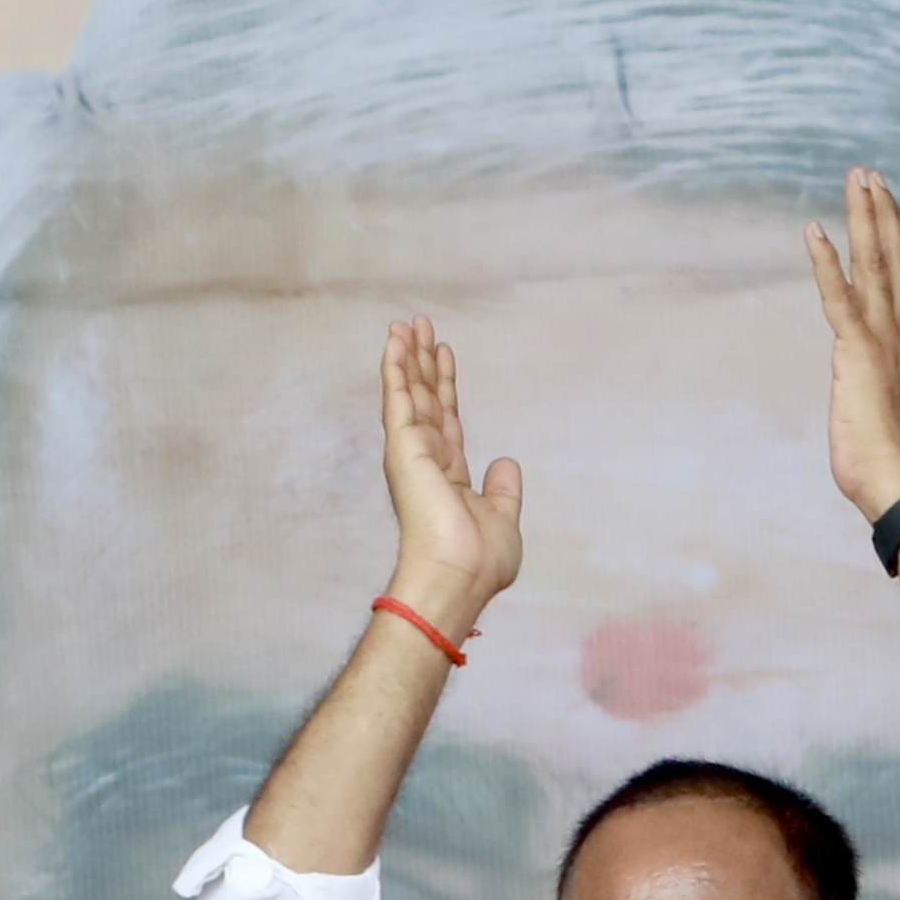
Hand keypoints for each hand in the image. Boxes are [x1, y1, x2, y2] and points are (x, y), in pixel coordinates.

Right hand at [371, 318, 523, 647]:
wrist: (458, 575)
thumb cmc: (479, 560)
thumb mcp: (504, 517)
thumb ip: (504, 488)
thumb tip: (505, 460)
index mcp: (450, 476)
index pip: (448, 420)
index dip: (445, 387)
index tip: (443, 355)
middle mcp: (428, 460)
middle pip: (426, 400)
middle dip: (422, 363)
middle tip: (419, 326)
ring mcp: (413, 453)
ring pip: (410, 394)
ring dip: (407, 357)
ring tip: (405, 324)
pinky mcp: (403, 449)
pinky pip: (399, 401)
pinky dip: (395, 371)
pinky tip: (393, 344)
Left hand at [807, 168, 899, 521]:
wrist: (895, 478)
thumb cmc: (891, 463)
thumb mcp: (894, 418)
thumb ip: (892, 396)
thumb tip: (893, 405)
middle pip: (898, 261)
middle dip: (887, 214)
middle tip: (876, 176)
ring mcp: (881, 337)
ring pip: (875, 264)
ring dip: (864, 218)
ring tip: (857, 180)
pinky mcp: (855, 348)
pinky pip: (838, 295)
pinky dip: (826, 261)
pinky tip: (814, 229)